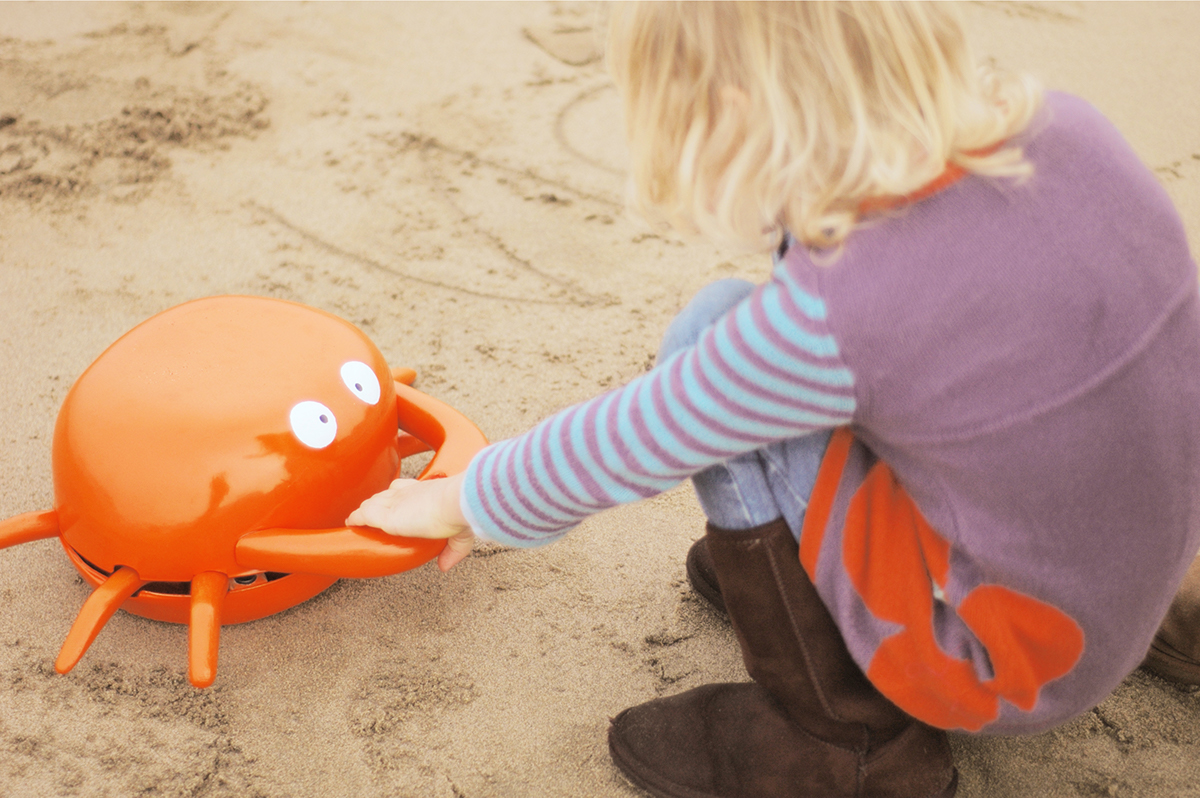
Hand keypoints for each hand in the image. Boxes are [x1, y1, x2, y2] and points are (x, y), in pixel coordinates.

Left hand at [346, 472, 473, 570]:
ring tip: (357, 523)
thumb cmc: (460, 512)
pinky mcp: (384, 515)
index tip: (393, 503)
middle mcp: (406, 493)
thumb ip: (452, 551)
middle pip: (383, 495)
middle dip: (377, 505)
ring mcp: (393, 502)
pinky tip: (350, 524)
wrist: (455, 504)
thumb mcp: (461, 533)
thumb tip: (445, 567)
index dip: (395, 495)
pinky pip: (363, 515)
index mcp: (424, 491)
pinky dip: (356, 519)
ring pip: (371, 504)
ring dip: (364, 513)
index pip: (402, 488)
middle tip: (372, 518)